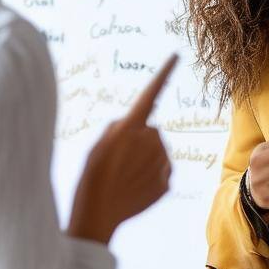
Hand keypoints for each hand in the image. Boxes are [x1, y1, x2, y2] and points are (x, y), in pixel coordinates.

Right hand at [68, 55, 176, 244]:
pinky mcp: (167, 181)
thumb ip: (118, 128)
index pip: (150, 93)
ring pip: (158, 150)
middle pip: (151, 130)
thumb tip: (136, 128)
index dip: (164, 73)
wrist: (97, 214)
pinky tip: (134, 187)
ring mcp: (161, 162)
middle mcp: (150, 140)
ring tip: (123, 175)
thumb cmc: (91, 176)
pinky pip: (162, 170)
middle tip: (118, 159)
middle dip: (139, 140)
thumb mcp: (97, 145)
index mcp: (130, 126)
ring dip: (145, 158)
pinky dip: (151, 177)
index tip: (176, 54)